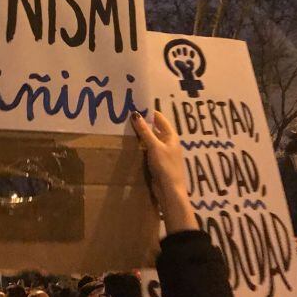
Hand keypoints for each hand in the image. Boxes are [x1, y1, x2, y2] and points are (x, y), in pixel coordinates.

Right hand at [131, 110, 197, 233]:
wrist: (170, 191)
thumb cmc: (165, 166)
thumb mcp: (154, 147)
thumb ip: (144, 131)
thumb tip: (135, 114)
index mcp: (171, 136)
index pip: (159, 118)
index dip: (149, 112)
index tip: (135, 106)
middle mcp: (168, 142)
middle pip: (154, 128)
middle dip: (143, 123)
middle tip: (126, 117)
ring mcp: (163, 152)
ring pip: (150, 139)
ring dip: (141, 135)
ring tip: (125, 129)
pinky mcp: (158, 162)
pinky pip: (148, 149)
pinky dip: (140, 145)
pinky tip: (130, 145)